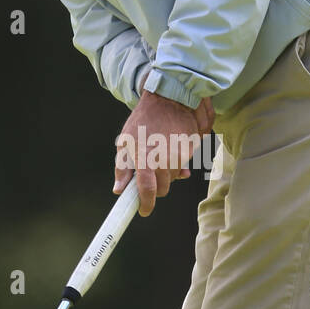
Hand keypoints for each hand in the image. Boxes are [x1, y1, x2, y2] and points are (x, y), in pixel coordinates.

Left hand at [114, 87, 214, 216]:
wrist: (169, 98)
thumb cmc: (143, 120)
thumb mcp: (125, 142)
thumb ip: (123, 168)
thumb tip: (119, 190)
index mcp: (145, 160)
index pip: (147, 192)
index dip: (145, 205)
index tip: (143, 210)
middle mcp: (164, 161)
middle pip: (162, 189)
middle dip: (155, 187)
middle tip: (147, 175)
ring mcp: (180, 156)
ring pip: (173, 177)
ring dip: (166, 173)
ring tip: (157, 155)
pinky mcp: (191, 150)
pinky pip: (183, 165)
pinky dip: (176, 164)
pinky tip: (170, 152)